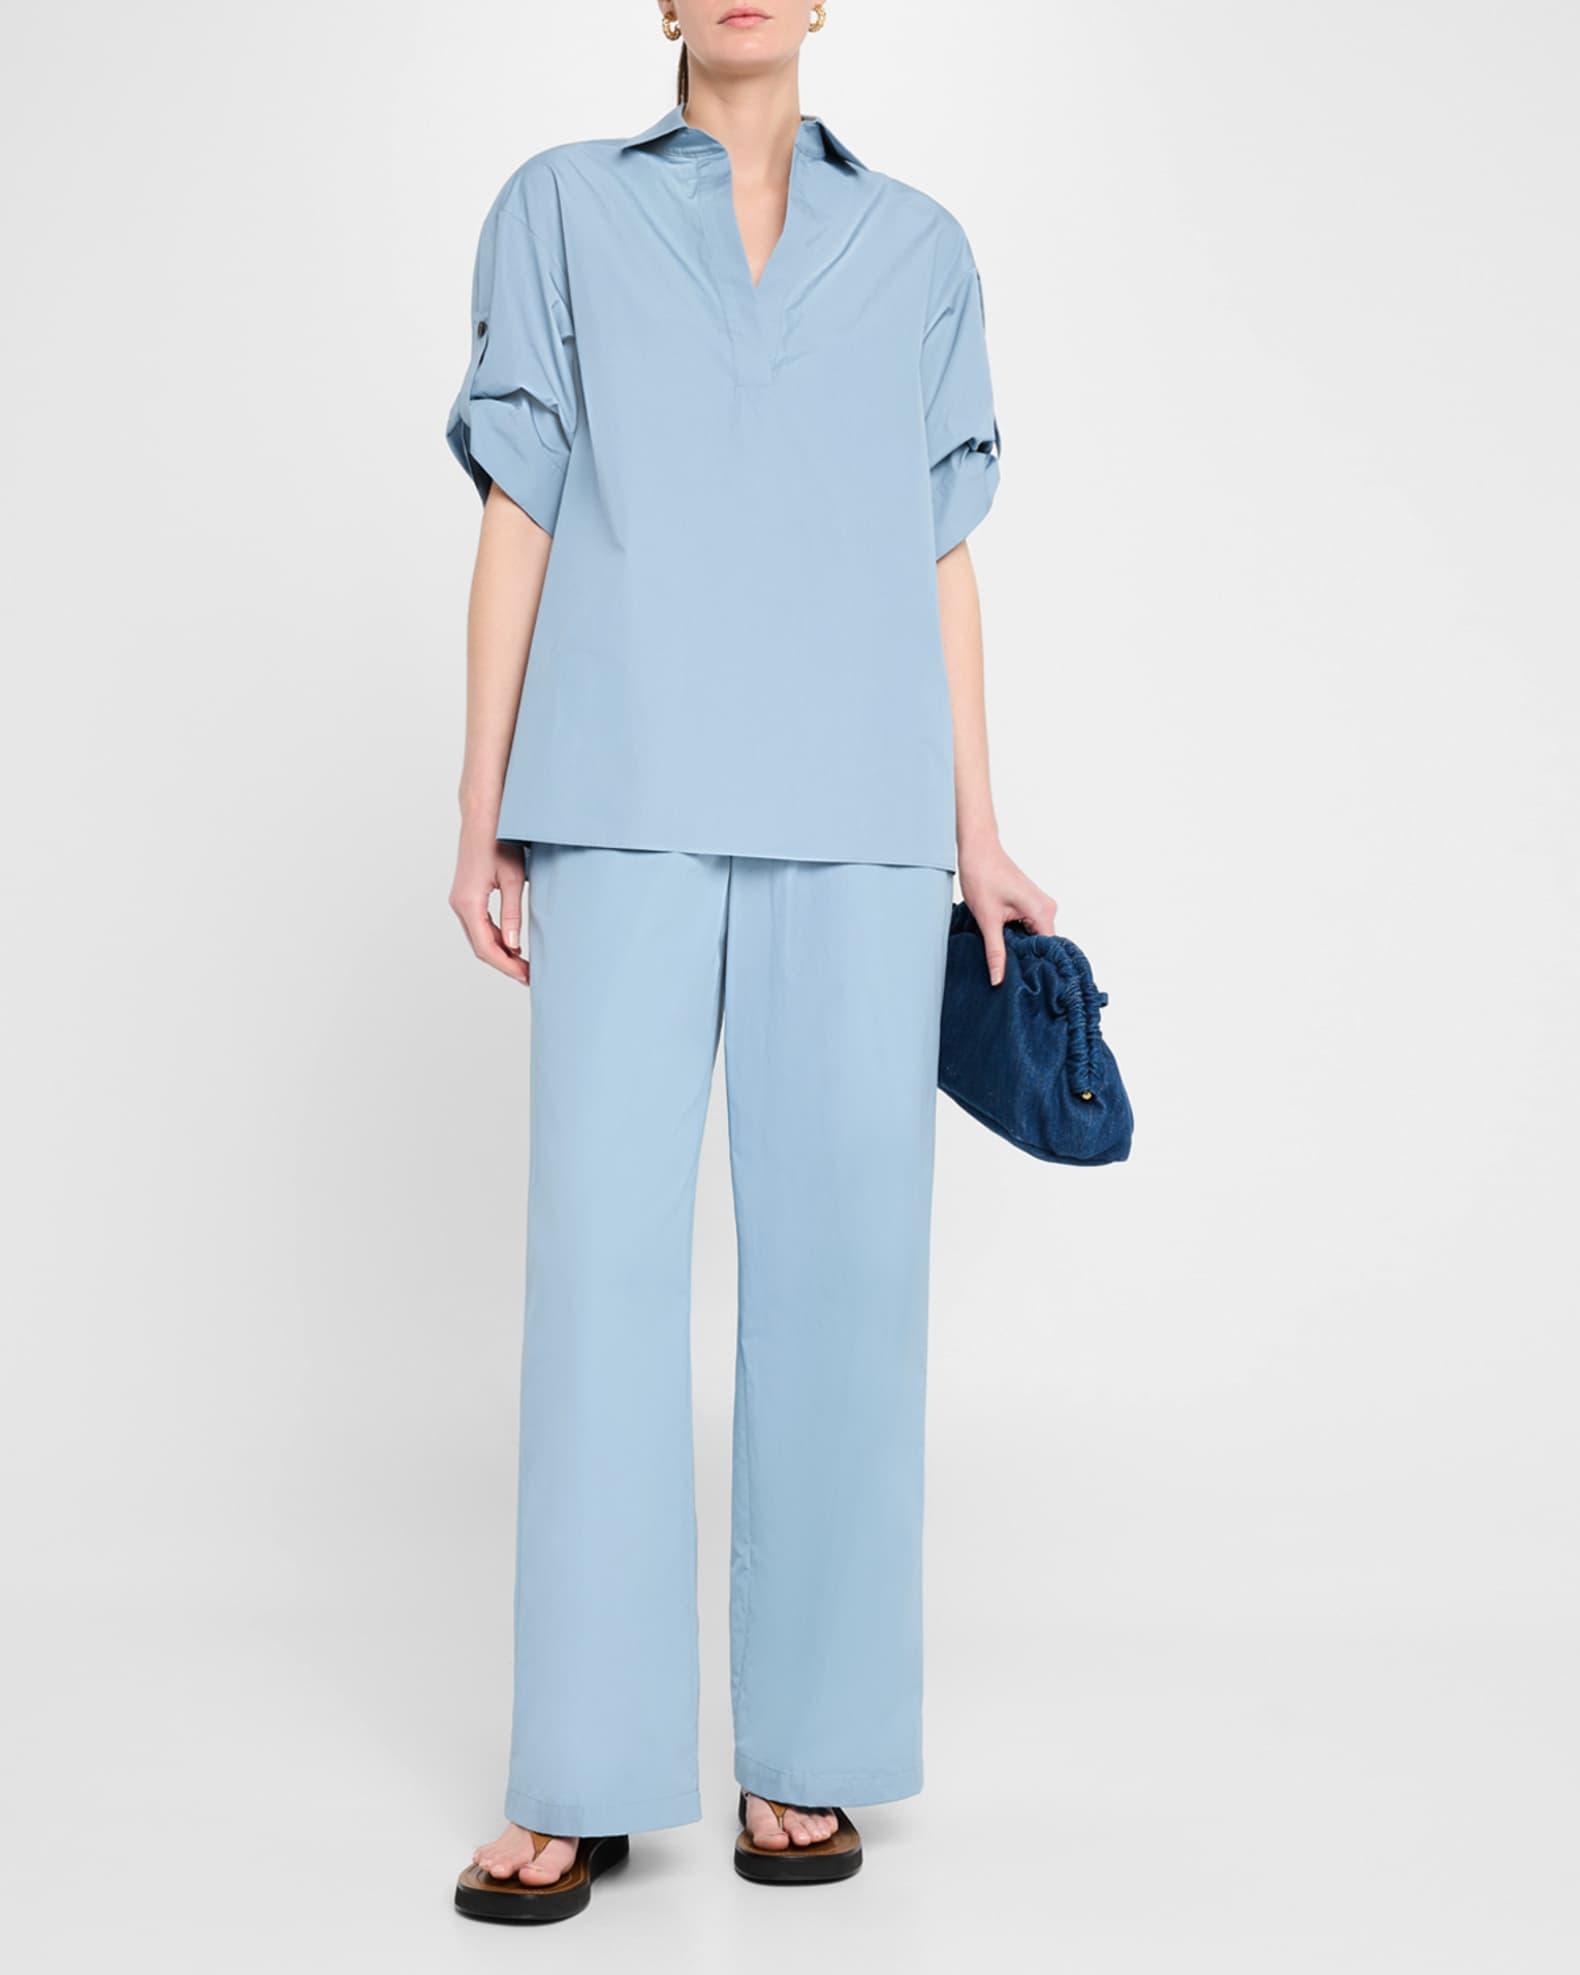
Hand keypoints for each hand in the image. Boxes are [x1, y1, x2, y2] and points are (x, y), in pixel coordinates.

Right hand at [449, 830, 528, 983]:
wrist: (483, 815)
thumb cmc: (500, 841)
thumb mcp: (514, 879)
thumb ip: (512, 914)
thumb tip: (513, 946)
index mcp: (469, 903)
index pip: (486, 947)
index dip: (507, 966)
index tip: (526, 976)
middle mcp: (459, 904)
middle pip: (480, 947)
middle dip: (504, 964)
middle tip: (529, 976)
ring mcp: (460, 900)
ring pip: (478, 938)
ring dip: (499, 953)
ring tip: (524, 964)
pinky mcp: (466, 895)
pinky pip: (478, 925)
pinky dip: (494, 938)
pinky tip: (512, 944)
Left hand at [958, 834, 1056, 985]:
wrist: (977, 850)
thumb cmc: (982, 875)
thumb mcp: (987, 919)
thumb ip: (995, 952)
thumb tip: (998, 979)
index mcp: (1042, 911)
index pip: (1048, 951)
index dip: (1035, 968)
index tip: (1024, 984)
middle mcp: (1047, 908)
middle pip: (1042, 946)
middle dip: (1026, 960)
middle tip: (1009, 977)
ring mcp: (1040, 905)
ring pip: (1035, 938)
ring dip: (1020, 948)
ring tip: (1005, 962)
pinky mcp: (1031, 904)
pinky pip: (1030, 928)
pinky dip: (1018, 938)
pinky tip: (1004, 945)